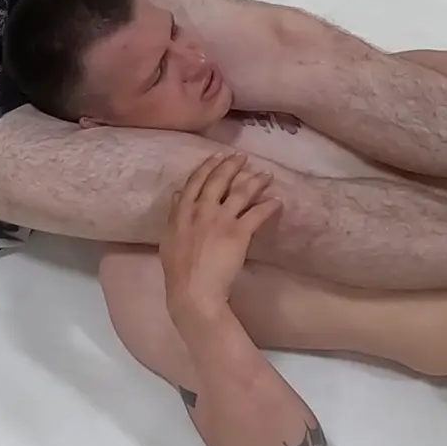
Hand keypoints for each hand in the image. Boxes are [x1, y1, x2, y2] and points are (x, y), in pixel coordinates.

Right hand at [160, 153, 281, 315]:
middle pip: (218, 181)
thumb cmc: (178, 271)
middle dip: (231, 166)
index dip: (207, 167)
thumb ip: (174, 215)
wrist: (194, 290)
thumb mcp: (169, 239)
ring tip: (266, 174)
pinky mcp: (239, 232)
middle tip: (242, 157)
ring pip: (240, 192)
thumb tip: (178, 195)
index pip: (195, 182)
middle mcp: (201, 210)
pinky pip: (257, 214)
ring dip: (255, 181)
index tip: (217, 156)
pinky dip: (269, 205)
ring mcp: (221, 220)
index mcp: (182, 212)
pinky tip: (277, 200)